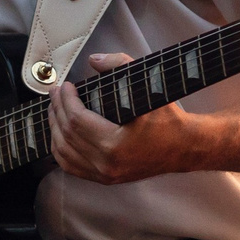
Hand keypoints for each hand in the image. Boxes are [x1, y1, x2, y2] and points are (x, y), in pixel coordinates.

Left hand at [49, 54, 200, 183]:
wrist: (185, 147)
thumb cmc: (168, 119)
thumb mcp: (149, 86)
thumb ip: (120, 65)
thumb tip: (93, 60)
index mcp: (115, 145)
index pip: (77, 120)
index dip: (67, 100)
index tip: (66, 86)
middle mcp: (106, 164)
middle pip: (67, 135)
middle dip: (57, 110)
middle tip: (56, 93)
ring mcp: (105, 175)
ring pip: (64, 153)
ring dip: (55, 129)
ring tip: (55, 109)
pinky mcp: (105, 178)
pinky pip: (71, 166)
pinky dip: (60, 149)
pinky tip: (60, 133)